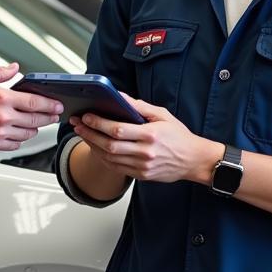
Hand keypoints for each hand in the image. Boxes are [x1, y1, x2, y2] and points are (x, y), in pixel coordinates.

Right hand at [0, 63, 63, 153]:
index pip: (35, 102)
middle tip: (53, 116)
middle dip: (48, 118)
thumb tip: (14, 68)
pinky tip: (18, 135)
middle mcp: (3, 117)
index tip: (57, 105)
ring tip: (35, 125)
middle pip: (35, 120)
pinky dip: (19, 140)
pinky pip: (13, 146)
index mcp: (2, 98)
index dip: (51, 104)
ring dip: (34, 130)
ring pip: (26, 135)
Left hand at [71, 96, 219, 183]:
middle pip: (109, 145)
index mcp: (151, 135)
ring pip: (109, 158)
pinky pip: (116, 168)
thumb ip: (139, 106)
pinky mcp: (141, 175)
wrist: (194, 161)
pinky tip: (96, 147)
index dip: (98, 123)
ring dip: (92, 146)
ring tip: (83, 134)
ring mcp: (142, 166)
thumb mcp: (162, 115)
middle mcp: (145, 152)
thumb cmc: (179, 136)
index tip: (86, 116)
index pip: (117, 129)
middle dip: (89, 134)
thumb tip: (119, 96)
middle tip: (77, 124)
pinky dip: (102, 158)